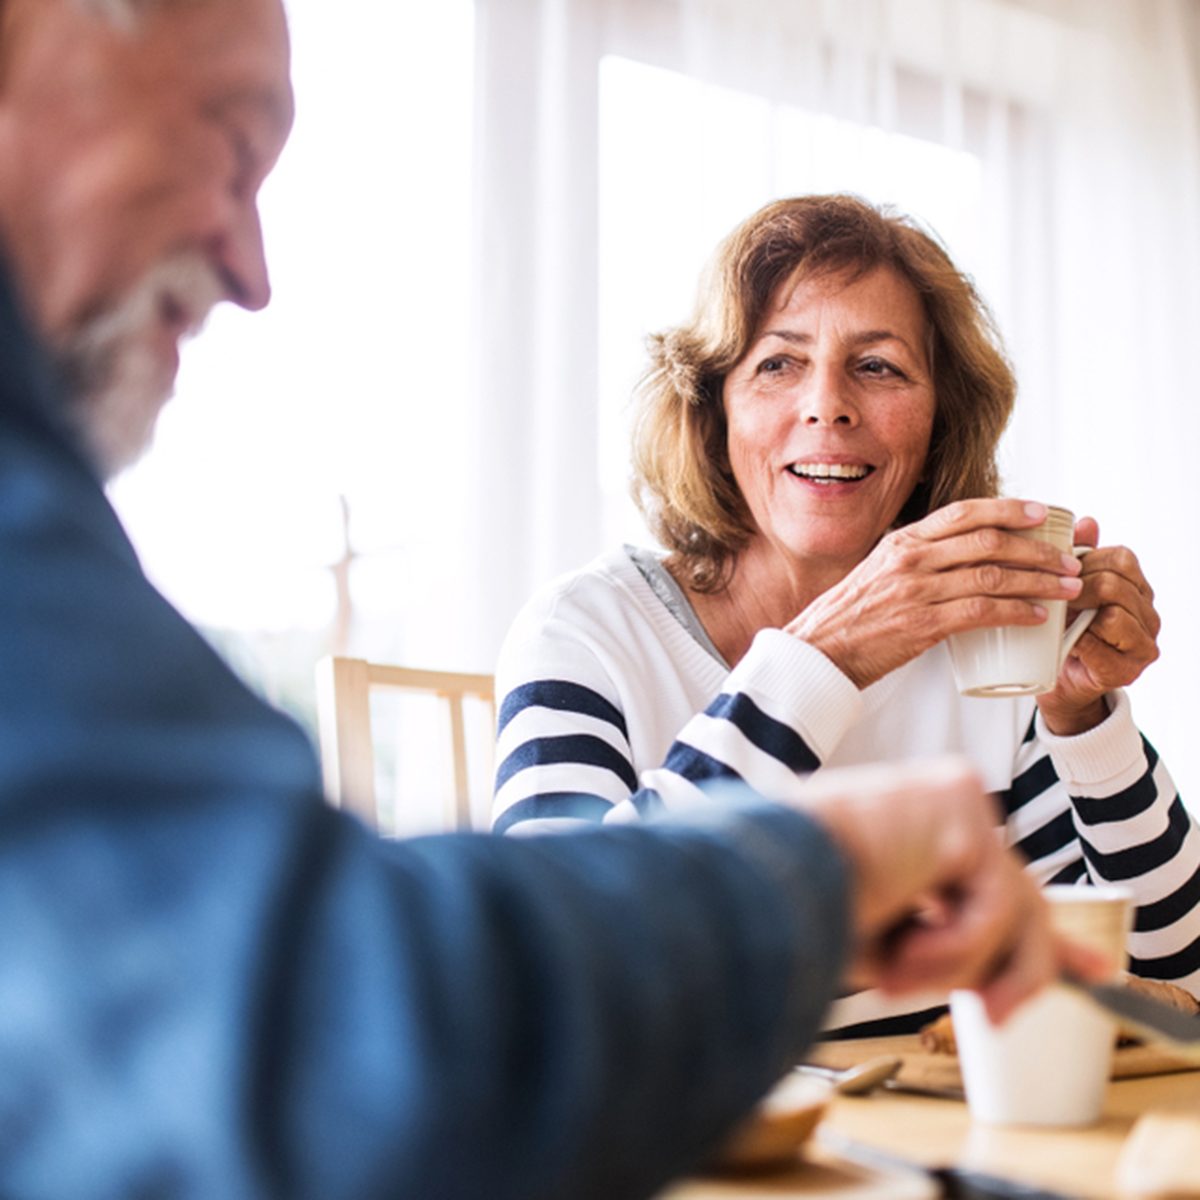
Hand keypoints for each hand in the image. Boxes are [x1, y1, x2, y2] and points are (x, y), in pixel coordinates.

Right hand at [785, 499, 1083, 689]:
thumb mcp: (878, 572)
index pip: (963, 513)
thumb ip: (914, 560)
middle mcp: (911, 559)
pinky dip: (1016, 612)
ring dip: (1038, 581)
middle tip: (1069, 558)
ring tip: (1068, 587)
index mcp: (902, 542)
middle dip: (1038, 548)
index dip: (1008, 509)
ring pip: (993, 575)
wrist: (819, 651)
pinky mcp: (922, 625)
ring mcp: (917, 591)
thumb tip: (954, 556)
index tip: (1042, 512)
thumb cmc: (851, 617)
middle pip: (988, 540)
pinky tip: (1037, 616)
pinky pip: (981, 612)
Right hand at [795, 756, 1108, 1021]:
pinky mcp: (959, 801)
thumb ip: (948, 955)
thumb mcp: (884, 948)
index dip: (1039, 932)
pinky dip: (952, 947)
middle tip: (1008, 1009)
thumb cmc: (792, 916)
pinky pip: (995, 903)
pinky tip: (902, 951)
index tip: (1090, 970)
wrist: (759, 885)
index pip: (989, 880)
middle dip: (1032, 960)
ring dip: (958, 965)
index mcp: (903, 839)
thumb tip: (1001, 993)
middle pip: (1016, 893)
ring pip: (1013, 906)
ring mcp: (949, 799)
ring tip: (897, 978)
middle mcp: (931, 808)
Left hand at [1036, 516, 1160, 734]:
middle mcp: (1148, 613)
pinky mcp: (1129, 669)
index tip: (1054, 570)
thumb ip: (1076, 556)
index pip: (1121, 558)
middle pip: (1116, 582)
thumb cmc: (1061, 630)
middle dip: (1078, 585)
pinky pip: (1105, 644)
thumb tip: (1086, 521)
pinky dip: (1081, 639)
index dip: (1085, 560)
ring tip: (1055, 615)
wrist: (1057, 682)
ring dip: (1079, 612)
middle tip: (1049, 594)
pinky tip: (1065, 640)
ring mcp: (1144, 643)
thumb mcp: (1065, 589)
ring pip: (1115, 612)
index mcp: (1136, 587)